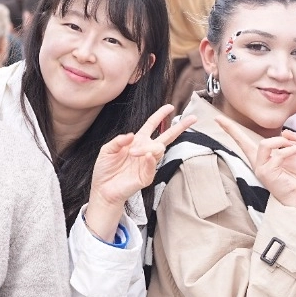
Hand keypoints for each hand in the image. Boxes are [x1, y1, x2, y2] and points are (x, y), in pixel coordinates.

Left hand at [84, 106, 195, 241]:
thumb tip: (132, 135)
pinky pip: (152, 167)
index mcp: (137, 141)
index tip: (169, 107)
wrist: (103, 189)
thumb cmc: (105, 169)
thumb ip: (118, 140)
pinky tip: (147, 156)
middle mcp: (145, 151)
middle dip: (179, 127)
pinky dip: (150, 160)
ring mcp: (147, 164)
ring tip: (134, 152)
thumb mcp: (107, 149)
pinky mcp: (146, 177)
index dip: (160, 115)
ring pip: (158, 150)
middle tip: (192, 119)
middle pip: (166, 136)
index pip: (152, 125)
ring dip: (148, 148)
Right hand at [214, 118, 295, 211]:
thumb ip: (290, 141)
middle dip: (250, 131)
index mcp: (260, 157)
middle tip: (283, 137)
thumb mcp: (295, 154)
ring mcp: (260, 168)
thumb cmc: (295, 178)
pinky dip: (292, 149)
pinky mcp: (266, 173)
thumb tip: (285, 131)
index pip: (241, 141)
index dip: (230, 129)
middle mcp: (256, 163)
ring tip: (294, 144)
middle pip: (244, 141)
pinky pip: (279, 155)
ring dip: (282, 141)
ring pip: (264, 144)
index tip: (217, 118)